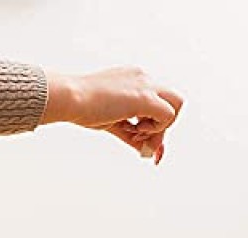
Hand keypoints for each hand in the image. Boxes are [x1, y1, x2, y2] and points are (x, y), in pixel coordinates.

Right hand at [42, 67, 182, 163]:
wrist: (70, 98)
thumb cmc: (82, 108)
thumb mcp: (111, 121)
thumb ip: (129, 133)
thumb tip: (143, 150)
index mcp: (134, 80)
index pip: (157, 101)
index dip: (153, 124)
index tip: (138, 140)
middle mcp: (143, 79)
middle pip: (173, 100)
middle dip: (162, 125)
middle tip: (140, 139)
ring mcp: (146, 86)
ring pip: (176, 105)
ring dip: (160, 127)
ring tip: (133, 134)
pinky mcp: (144, 98)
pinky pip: (167, 116)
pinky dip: (156, 130)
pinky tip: (134, 132)